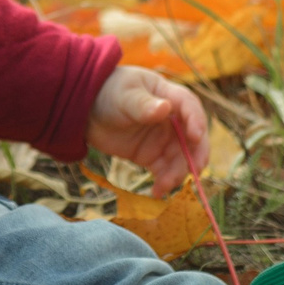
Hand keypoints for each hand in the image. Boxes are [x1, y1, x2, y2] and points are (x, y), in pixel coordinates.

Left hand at [86, 65, 207, 194]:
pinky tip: (157, 192)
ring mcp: (163, 139)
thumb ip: (143, 104)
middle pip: (192, 137)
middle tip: (194, 170)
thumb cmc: (109, 93)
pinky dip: (164, 182)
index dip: (196, 121)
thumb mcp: (124, 96)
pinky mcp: (152, 156)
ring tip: (165, 185)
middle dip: (196, 154)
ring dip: (178, 173)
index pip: (189, 107)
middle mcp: (172, 120)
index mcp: (168, 96)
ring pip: (180, 158)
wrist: (87, 111)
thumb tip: (164, 108)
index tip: (195, 136)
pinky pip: (164, 171)